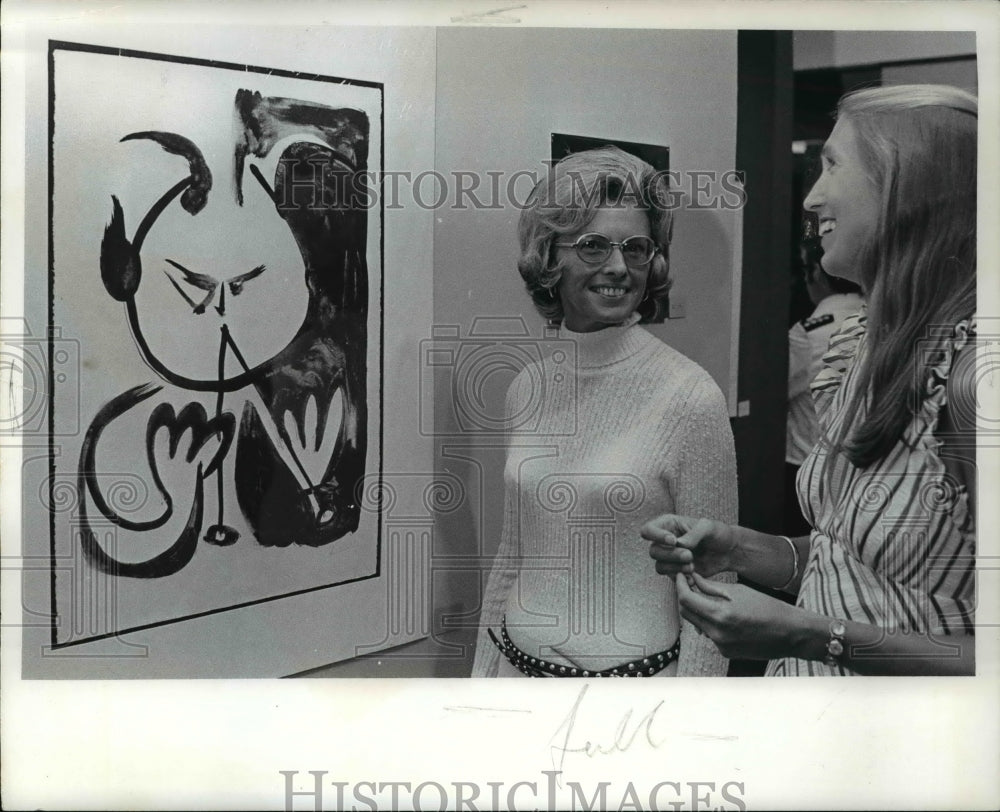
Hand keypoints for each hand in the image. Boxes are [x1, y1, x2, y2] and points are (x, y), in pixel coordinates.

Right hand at [643, 514, 736, 577]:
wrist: (729, 552)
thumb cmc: (718, 533)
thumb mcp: (708, 527)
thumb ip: (693, 534)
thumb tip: (679, 545)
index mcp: (668, 525)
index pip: (647, 530)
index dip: (656, 536)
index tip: (674, 541)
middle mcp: (665, 542)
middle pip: (653, 551)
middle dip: (671, 555)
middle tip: (690, 556)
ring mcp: (670, 558)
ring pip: (659, 566)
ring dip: (675, 568)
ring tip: (693, 567)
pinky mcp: (677, 571)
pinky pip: (671, 578)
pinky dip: (682, 578)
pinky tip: (694, 577)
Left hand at [675, 573, 808, 660]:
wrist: (790, 633)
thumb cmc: (767, 607)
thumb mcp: (738, 591)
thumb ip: (711, 587)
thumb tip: (692, 579)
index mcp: (720, 614)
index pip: (686, 599)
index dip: (680, 585)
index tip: (681, 575)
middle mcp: (717, 633)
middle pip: (686, 613)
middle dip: (685, 597)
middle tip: (690, 584)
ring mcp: (721, 645)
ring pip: (697, 624)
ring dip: (697, 610)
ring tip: (707, 597)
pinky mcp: (726, 652)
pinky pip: (709, 634)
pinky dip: (710, 622)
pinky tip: (722, 615)